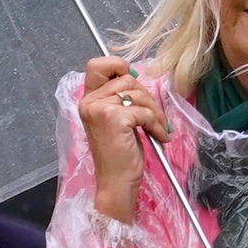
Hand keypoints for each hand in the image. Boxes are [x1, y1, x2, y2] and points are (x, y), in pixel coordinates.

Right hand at [78, 56, 162, 222]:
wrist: (116, 182)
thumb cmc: (119, 155)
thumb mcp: (117, 120)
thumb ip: (120, 98)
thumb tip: (136, 78)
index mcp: (88, 100)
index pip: (97, 64)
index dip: (118, 65)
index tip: (134, 80)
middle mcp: (89, 101)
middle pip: (126, 80)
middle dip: (147, 97)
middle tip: (155, 116)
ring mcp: (99, 109)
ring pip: (137, 94)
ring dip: (154, 111)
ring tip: (158, 128)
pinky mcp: (114, 119)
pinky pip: (144, 112)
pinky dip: (156, 124)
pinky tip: (159, 136)